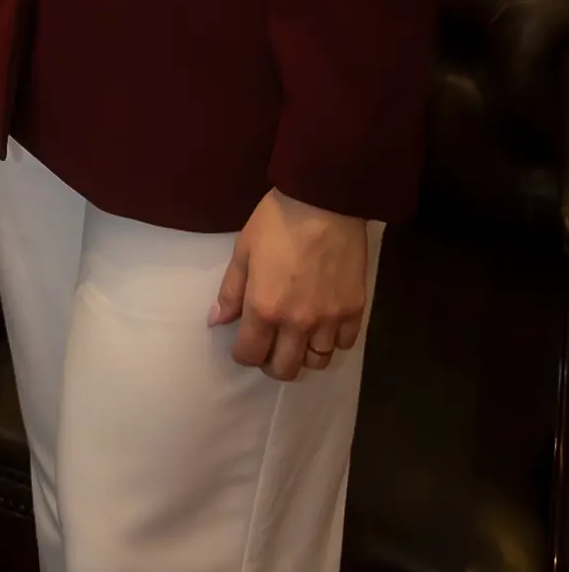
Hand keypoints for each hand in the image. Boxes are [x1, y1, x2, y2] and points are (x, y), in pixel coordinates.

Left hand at [209, 190, 366, 381]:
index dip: (242, 354)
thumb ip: (230, 291)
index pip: (250, 355)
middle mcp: (298, 324)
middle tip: (269, 346)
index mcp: (265, 309)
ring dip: (303, 355)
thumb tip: (216, 321)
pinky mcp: (354, 310)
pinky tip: (324, 326)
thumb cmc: (276, 221)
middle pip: (285, 369)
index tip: (242, 344)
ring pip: (317, 362)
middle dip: (271, 363)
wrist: (323, 201)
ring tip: (297, 339)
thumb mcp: (244, 250)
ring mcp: (329, 320)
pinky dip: (332, 341)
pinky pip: (344, 344)